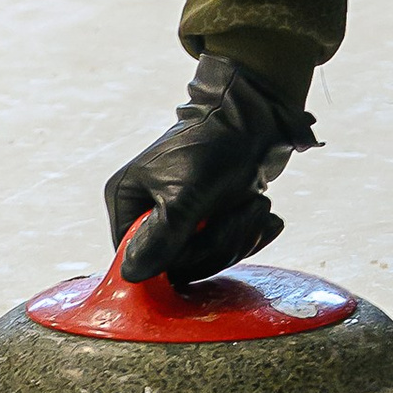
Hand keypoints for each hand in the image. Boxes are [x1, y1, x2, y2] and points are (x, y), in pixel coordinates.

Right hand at [104, 55, 316, 284]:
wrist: (259, 116)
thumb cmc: (215, 148)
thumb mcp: (185, 197)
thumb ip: (159, 239)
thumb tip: (129, 276)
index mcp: (127, 200)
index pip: (138, 259)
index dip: (174, 259)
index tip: (201, 235)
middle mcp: (148, 209)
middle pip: (178, 263)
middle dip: (218, 243)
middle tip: (242, 213)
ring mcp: (182, 214)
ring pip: (207, 258)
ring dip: (239, 236)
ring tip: (257, 205)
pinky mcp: (212, 217)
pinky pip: (226, 248)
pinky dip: (248, 233)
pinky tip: (265, 216)